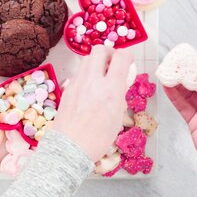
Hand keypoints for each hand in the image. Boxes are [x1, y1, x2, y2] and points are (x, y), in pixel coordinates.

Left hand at [52, 45, 133, 161]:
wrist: (70, 147)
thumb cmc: (98, 138)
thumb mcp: (118, 116)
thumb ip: (119, 94)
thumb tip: (120, 82)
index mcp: (111, 89)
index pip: (121, 56)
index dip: (127, 55)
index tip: (128, 61)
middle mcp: (93, 81)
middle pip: (100, 49)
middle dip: (109, 52)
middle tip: (113, 63)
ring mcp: (77, 83)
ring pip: (86, 58)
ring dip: (97, 62)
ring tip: (102, 76)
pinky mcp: (67, 88)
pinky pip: (79, 72)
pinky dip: (87, 74)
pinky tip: (90, 88)